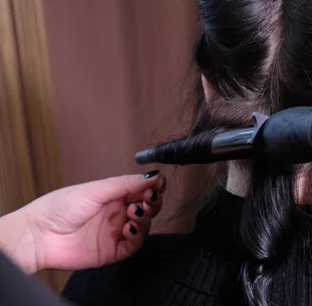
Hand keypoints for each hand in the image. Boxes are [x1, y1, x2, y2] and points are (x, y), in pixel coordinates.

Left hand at [0, 171, 165, 272]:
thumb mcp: (96, 189)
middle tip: (148, 199)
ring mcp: (115, 232)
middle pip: (148, 208)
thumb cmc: (59, 208)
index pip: (142, 190)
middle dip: (152, 202)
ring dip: (145, 218)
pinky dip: (137, 237)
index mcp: (113, 195)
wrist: (39, 236)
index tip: (158, 184)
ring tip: (134, 213)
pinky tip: (129, 228)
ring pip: (144, 226)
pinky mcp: (112, 251)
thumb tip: (153, 175)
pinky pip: (134, 246)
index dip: (153, 187)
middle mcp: (116, 213)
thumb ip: (127, 183)